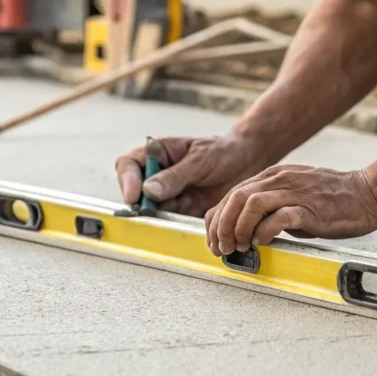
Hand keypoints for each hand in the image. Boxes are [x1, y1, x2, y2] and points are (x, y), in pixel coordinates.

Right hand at [115, 135, 264, 216]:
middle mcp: (158, 176)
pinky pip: (173, 221)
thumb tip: (149, 190)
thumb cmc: (224, 151)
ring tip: (179, 213)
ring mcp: (169, 195)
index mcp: (158, 154)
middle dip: (142, 204)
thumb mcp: (200, 159)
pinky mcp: (183, 210)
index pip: (129, 165)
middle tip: (152, 211)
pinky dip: (177, 224)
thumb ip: (175, 175)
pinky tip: (191, 219)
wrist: (248, 162)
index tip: (135, 195)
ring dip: (161, 216)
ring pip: (153, 210)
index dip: (127, 180)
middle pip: (136, 192)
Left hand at [203, 165, 376, 255]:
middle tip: (223, 249)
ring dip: (238, 228)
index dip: (216, 220)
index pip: (231, 195)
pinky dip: (264, 231)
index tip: (215, 241)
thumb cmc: (333, 202)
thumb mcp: (293, 199)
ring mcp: (294, 191)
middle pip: (235, 198)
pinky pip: (278, 216)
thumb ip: (270, 210)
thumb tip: (248, 233)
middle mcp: (279, 180)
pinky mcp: (309, 207)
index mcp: (272, 177)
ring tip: (240, 247)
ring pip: (250, 204)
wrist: (368, 194)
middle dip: (222, 226)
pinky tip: (262, 242)